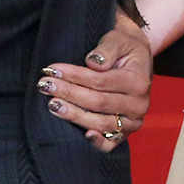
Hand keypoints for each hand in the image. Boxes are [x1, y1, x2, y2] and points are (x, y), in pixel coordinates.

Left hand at [37, 11, 151, 152]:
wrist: (137, 59)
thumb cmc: (123, 47)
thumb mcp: (117, 40)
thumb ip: (106, 50)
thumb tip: (93, 63)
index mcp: (138, 81)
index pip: (100, 81)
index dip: (75, 76)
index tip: (52, 70)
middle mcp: (138, 105)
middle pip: (97, 102)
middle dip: (68, 94)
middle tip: (45, 86)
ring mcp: (133, 122)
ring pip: (100, 122)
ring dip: (74, 115)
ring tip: (52, 104)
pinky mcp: (125, 132)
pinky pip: (111, 143)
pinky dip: (98, 142)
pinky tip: (83, 136)